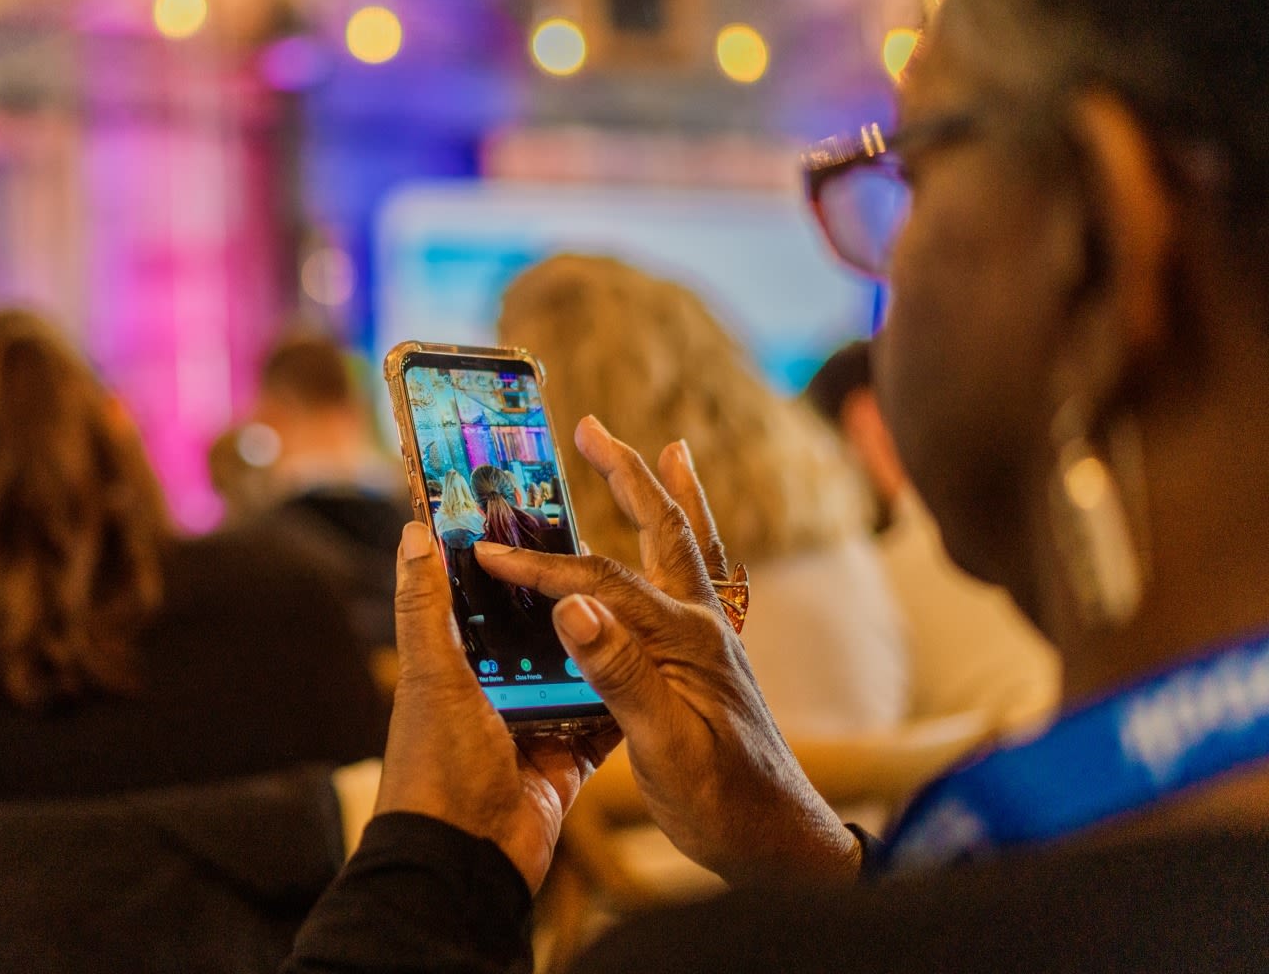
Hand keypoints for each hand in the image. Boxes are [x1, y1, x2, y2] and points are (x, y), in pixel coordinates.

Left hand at [373, 522, 617, 892]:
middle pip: (532, 634)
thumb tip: (413, 531)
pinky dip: (622, 702)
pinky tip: (653, 667)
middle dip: (562, 599)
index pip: (477, 599)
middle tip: (605, 547)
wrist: (467, 863)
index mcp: (453, 666)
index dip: (499, 561)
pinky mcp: (566, 761)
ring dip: (598, 645)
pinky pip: (601, 724)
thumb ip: (426, 607)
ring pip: (573, 673)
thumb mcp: (432, 677)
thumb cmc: (438, 767)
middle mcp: (491, 692)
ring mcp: (531, 727)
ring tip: (638, 596)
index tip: (533, 510)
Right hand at [475, 417, 860, 887]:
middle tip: (589, 426)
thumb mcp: (664, 746)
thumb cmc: (723, 803)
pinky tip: (680, 539)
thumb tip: (573, 605)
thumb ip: (620, 673)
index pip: (600, 582)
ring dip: (666, 494)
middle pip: (661, 528)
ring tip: (663, 448)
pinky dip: (688, 544)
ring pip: (686, 547)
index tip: (488, 552)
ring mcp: (711, 640)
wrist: (783, 845)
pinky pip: (698, 582)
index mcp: (684, 639)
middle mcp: (702, 625)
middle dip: (623, 474)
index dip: (540, 565)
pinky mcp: (709, 660)